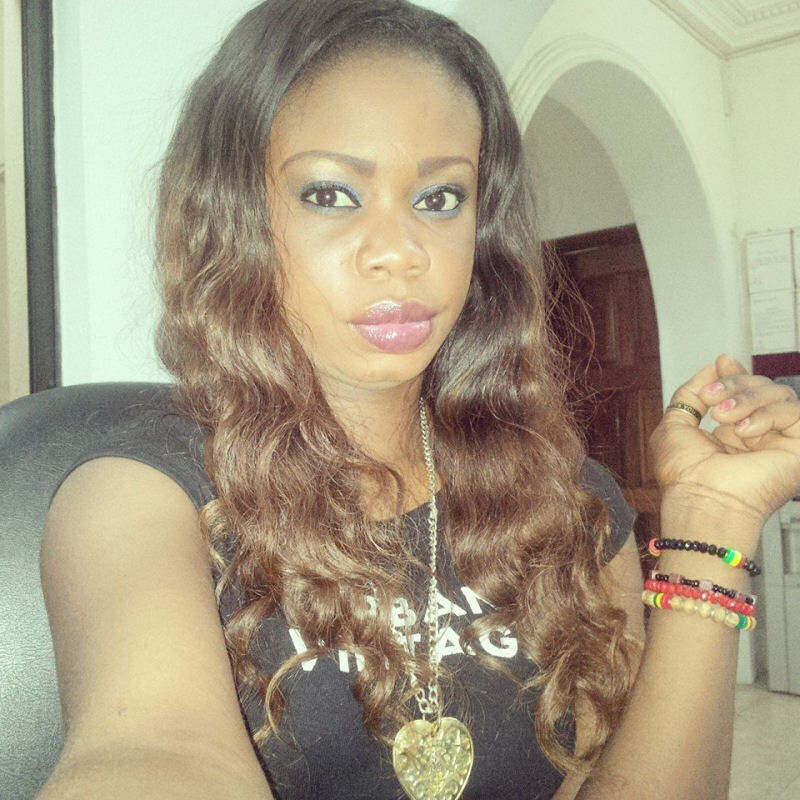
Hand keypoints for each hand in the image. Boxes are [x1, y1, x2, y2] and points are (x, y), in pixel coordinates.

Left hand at [650, 354, 799, 526]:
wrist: (701, 499)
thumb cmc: (684, 475)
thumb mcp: (675, 423)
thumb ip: (691, 393)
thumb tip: (715, 367)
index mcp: (732, 431)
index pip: (746, 391)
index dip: (735, 373)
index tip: (722, 362)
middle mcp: (759, 436)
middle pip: (761, 387)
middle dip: (734, 385)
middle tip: (712, 401)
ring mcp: (780, 442)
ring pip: (779, 394)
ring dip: (746, 400)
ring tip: (723, 418)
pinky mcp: (799, 448)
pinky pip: (794, 411)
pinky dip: (766, 414)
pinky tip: (744, 432)